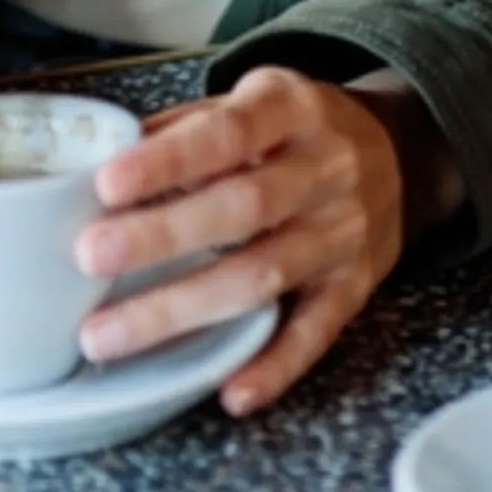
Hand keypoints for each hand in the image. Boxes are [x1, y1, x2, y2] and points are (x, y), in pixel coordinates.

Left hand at [73, 66, 428, 416]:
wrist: (401, 155)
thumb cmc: (298, 131)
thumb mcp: (253, 100)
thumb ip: (185, 128)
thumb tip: (94, 164)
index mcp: (293, 109)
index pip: (229, 132)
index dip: (169, 160)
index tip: (107, 184)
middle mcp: (326, 168)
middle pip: (245, 207)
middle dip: (162, 236)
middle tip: (89, 257)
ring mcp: (344, 232)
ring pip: (265, 274)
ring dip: (183, 308)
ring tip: (108, 335)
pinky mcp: (356, 286)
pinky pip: (316, 332)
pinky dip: (274, 366)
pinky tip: (229, 391)